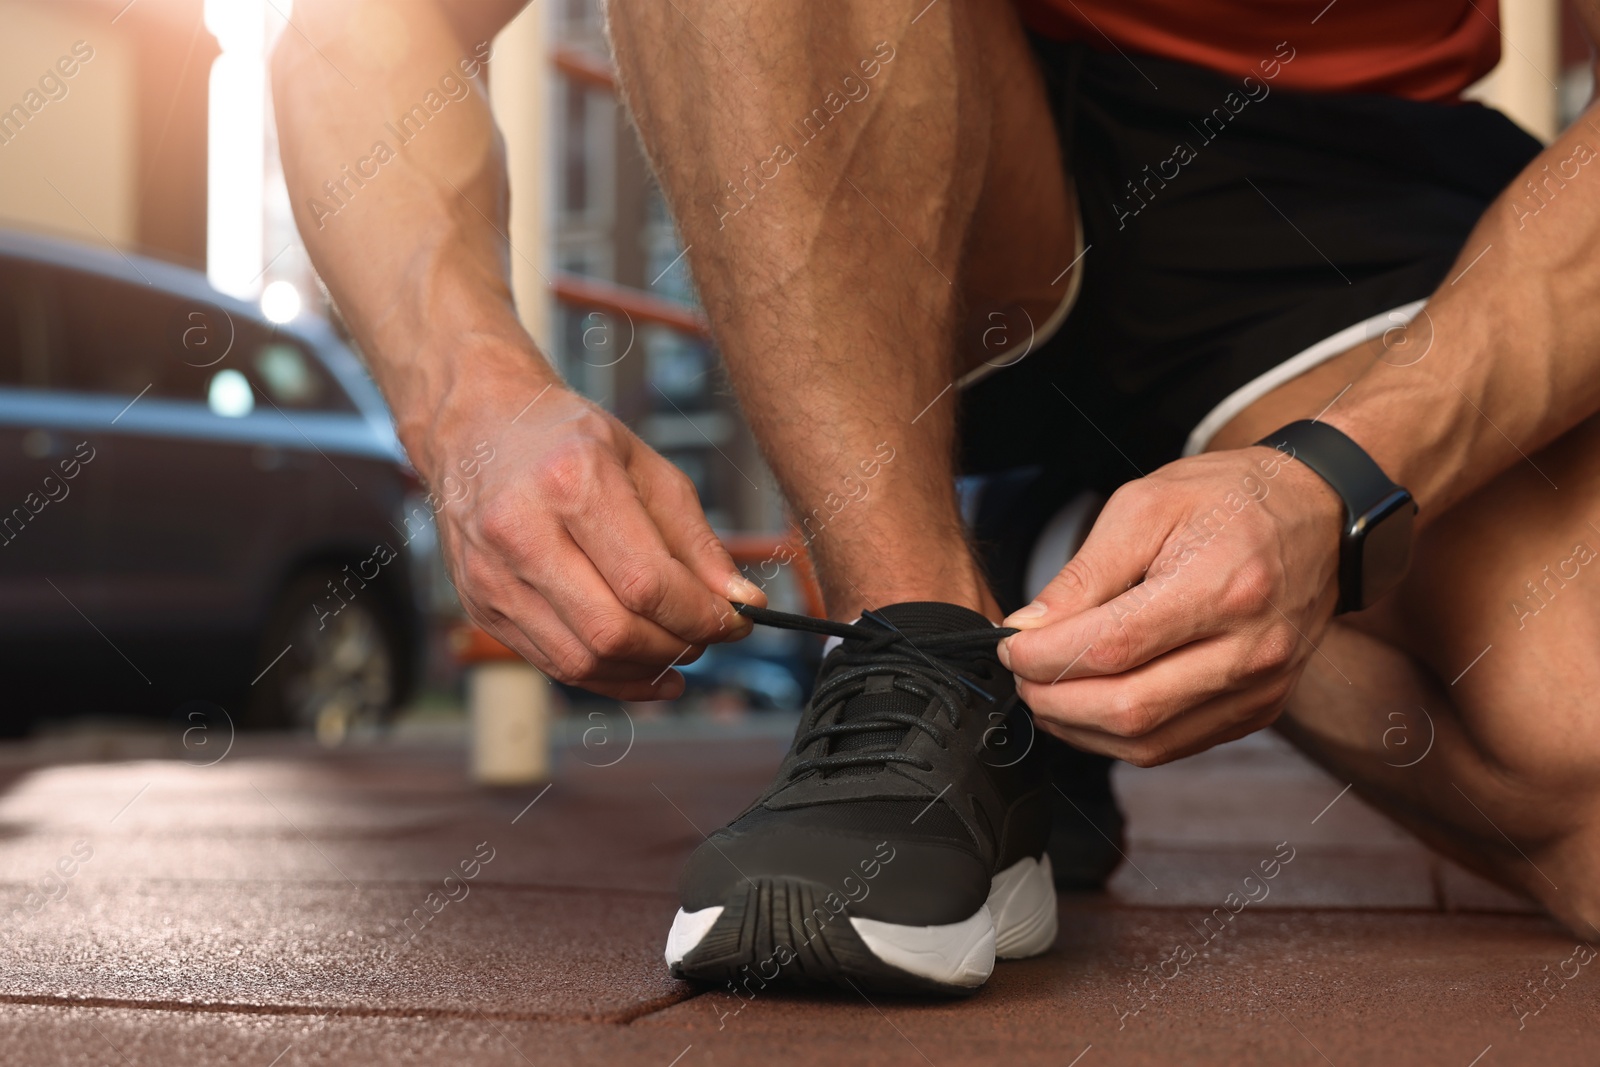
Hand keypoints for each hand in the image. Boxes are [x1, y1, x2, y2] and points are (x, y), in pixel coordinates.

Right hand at [423, 370, 765, 699]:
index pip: (647, 582)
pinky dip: (609, 676)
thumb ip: (696, 539)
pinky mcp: (481, 606)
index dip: (702, 615)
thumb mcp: (645, 465)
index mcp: (569, 481)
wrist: (475, 427)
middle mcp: (520, 531)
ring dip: (645, 669)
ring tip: (677, 647)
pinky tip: (644, 668)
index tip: (735, 619)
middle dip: (677, 645)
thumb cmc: (566, 438)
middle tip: (708, 635)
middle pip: (613, 630)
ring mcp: (491, 575)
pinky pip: (554, 664)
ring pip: (582, 660)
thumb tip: (742, 602)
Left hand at [996, 447, 1342, 764]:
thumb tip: (1030, 629)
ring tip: (1047, 691)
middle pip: (1129, 708)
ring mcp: (1260, 689)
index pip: (1114, 647)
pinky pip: (1174, 745)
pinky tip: (1091, 705)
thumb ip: (1085, 574)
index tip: (1010, 646)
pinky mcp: (1259, 710)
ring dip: (1079, 728)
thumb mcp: (1146, 505)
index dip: (1046, 657)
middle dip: (1054, 700)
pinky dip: (1119, 735)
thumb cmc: (1232, 499)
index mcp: (1223, 587)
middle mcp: (1249, 650)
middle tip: (1020, 675)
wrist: (1320, 514)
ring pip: (1148, 742)